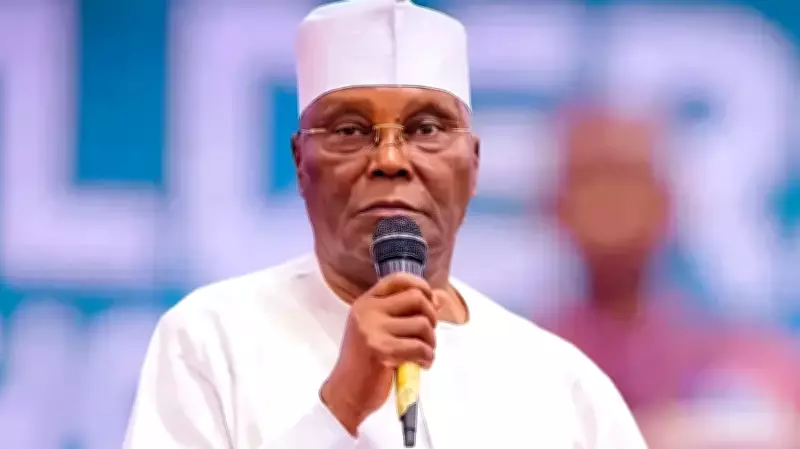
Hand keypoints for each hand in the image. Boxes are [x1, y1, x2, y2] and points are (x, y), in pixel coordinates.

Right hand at [320, 273, 438, 435]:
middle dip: (431, 317)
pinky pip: (419, 347)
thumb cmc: (366, 362)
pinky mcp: (381, 350)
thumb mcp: (381, 330)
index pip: (398, 280)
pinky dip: (427, 357)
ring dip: (431, 342)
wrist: (347, 392)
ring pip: (422, 324)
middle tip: (427, 335)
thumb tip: (441, 297)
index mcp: (366, 303)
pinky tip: (421, 364)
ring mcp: (372, 329)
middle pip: (416, 298)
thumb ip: (408, 312)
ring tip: (423, 353)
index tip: (430, 302)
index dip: (421, 286)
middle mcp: (367, 311)